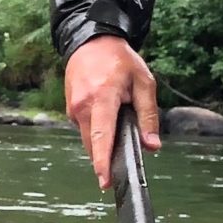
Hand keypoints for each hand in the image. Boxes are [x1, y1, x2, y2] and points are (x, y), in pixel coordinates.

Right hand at [64, 35, 160, 189]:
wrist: (91, 41)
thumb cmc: (120, 60)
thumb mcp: (144, 82)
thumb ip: (149, 115)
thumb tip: (152, 146)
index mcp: (101, 98)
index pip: (101, 137)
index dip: (103, 162)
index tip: (104, 182)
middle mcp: (82, 106)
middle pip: (93, 145)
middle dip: (106, 159)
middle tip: (121, 167)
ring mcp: (72, 108)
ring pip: (87, 138)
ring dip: (102, 142)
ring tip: (118, 125)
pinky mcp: (70, 109)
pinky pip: (84, 128)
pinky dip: (97, 130)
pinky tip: (107, 117)